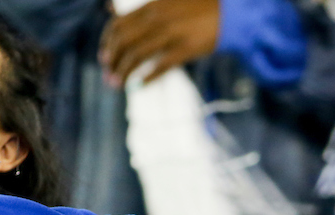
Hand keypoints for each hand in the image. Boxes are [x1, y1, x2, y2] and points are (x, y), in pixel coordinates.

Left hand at [99, 0, 219, 86]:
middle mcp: (157, 18)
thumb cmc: (198, 6)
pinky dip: (147, 78)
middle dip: (113, 62)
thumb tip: (110, 10)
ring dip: (125, 72)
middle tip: (108, 77)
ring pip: (138, 55)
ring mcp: (172, 33)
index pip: (118, 25)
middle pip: (124, 42)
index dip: (107, 43)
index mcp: (151, 6)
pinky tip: (140, 86)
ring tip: (118, 84)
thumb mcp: (167, 0)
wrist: (230, 11)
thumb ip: (142, 7)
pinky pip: (161, 66)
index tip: (104, 58)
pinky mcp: (186, 48)